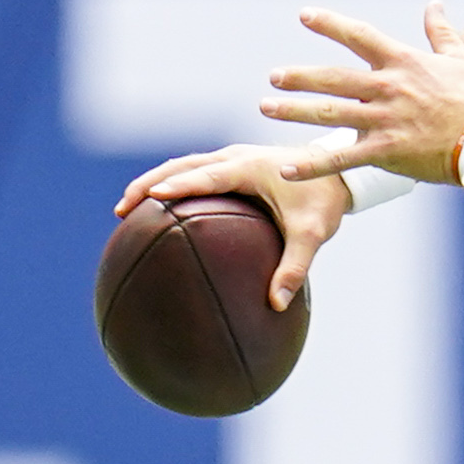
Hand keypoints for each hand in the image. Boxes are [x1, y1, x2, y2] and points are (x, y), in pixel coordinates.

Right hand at [114, 144, 349, 314]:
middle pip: (180, 166)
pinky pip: (195, 172)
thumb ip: (295, 267)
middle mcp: (234, 158)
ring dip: (154, 182)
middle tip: (122, 209)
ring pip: (182, 165)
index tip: (150, 197)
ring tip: (127, 209)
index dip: (177, 185)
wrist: (341, 169)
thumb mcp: (314, 234)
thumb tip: (277, 305)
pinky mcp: (232, 166)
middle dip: (148, 184)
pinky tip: (160, 210)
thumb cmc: (325, 200)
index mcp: (248, 167)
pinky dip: (173, 185)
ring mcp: (231, 159)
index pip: (205, 176)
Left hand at [260, 2, 463, 185]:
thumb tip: (435, 3)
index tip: (305, 15)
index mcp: (403, 64)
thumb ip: (441, 31)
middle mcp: (389, 88)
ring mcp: (385, 120)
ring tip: (266, 108)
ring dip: (295, 111)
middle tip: (274, 77)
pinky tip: (287, 168)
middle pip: (334, 78)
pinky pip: (343, 158)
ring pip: (331, 113)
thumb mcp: (461, 59)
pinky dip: (314, 164)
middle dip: (301, 77)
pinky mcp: (386, 151)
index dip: (331, 24)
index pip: (360, 36)